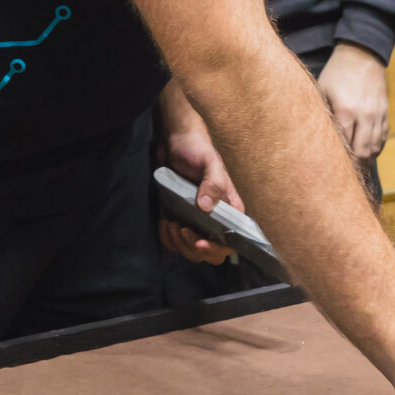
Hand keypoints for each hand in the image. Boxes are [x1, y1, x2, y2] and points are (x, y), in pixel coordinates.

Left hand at [156, 81, 244, 265]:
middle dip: (193, 247)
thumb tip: (206, 207)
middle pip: (210, 253)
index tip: (200, 242)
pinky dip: (168, 239)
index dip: (216, 249)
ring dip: (179, 243)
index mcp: (230, 210)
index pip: (230, 242)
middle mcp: (216, 220)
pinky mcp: (181, 220)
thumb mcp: (209, 162)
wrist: (174, 141)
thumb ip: (213, 183)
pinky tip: (164, 223)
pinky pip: (176, 242)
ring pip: (191, 250)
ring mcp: (197, 222)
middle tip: (181, 228)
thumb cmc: (197, 148)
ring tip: (170, 223)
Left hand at [316, 43, 389, 160]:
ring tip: (355, 166)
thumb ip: (321, 114)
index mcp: (345, 110)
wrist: (362, 54)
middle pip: (362, 151)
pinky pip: (383, 138)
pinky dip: (376, 148)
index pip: (344, 145)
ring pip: (375, 148)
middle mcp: (364, 115)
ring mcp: (377, 114)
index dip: (338, 160)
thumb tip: (313, 137)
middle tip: (342, 173)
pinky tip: (367, 152)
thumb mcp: (322, 90)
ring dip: (365, 159)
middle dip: (353, 164)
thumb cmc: (336, 73)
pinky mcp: (385, 112)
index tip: (329, 170)